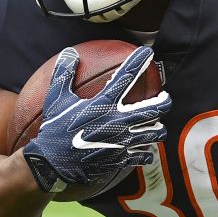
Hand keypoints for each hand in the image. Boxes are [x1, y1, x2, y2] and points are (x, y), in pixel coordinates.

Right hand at [22, 46, 170, 193]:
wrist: (52, 164)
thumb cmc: (54, 129)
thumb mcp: (56, 99)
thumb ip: (64, 75)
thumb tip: (70, 53)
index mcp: (103, 104)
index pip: (126, 77)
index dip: (139, 62)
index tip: (148, 52)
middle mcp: (117, 121)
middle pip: (154, 109)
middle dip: (164, 101)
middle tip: (165, 97)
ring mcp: (121, 142)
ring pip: (155, 133)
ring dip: (158, 129)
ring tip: (156, 126)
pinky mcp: (120, 159)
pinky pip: (143, 155)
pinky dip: (146, 153)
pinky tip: (145, 151)